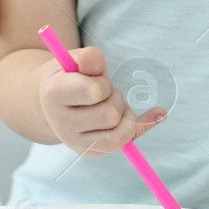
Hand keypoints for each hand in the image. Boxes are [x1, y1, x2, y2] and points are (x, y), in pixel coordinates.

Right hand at [38, 44, 165, 157]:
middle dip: (116, 98)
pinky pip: (126, 144)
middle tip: (106, 92)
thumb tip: (93, 56)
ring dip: (124, 115)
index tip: (96, 79)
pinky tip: (157, 114)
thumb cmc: (70, 76)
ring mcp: (75, 142)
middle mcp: (61, 123)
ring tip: (112, 104)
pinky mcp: (90, 152)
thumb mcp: (76, 61)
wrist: (51, 101)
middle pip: (109, 115)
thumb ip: (88, 59)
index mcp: (54, 94)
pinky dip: (143, 126)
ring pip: (118, 134)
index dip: (103, 83)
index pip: (93, 92)